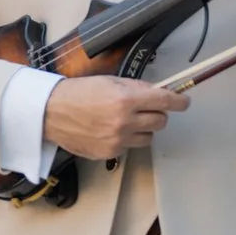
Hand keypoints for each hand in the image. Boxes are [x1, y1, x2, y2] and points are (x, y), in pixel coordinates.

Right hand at [43, 73, 191, 160]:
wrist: (51, 112)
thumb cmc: (77, 93)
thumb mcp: (109, 81)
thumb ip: (136, 87)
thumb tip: (157, 91)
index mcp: (126, 99)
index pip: (164, 101)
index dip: (178, 101)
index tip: (184, 102)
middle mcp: (124, 122)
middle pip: (160, 121)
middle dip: (157, 113)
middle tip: (146, 108)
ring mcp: (118, 140)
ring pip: (148, 137)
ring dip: (143, 129)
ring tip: (124, 120)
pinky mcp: (110, 153)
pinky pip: (130, 146)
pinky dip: (126, 138)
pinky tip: (110, 129)